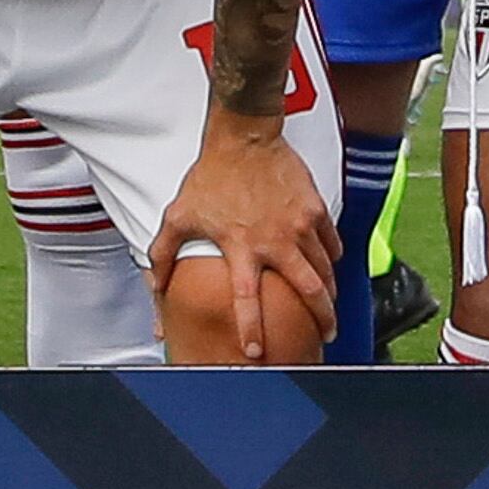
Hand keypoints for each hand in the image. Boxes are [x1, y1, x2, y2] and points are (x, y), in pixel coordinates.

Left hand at [155, 115, 338, 362]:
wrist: (244, 136)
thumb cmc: (211, 176)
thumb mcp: (179, 215)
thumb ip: (164, 253)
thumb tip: (157, 285)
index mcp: (241, 247)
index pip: (247, 300)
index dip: (251, 329)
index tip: (255, 352)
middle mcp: (275, 241)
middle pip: (309, 291)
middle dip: (322, 318)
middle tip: (325, 335)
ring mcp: (300, 224)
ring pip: (325, 270)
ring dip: (329, 293)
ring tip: (329, 307)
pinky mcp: (315, 209)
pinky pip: (331, 242)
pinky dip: (331, 258)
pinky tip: (328, 265)